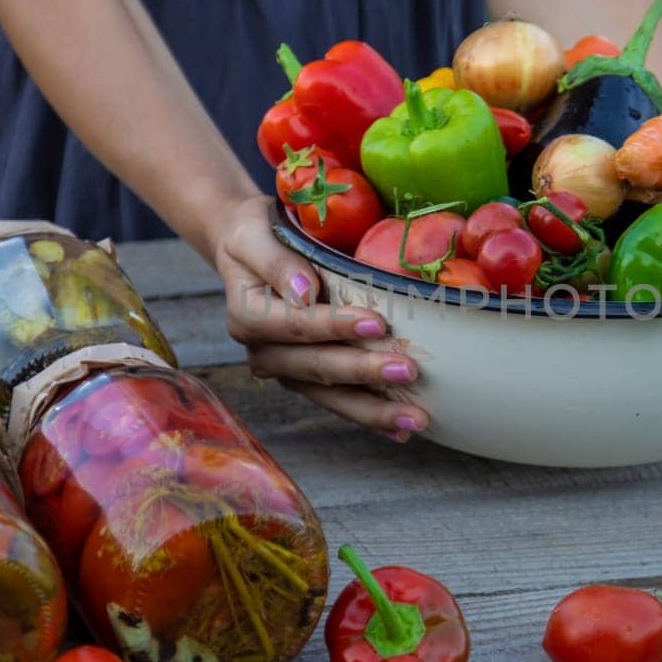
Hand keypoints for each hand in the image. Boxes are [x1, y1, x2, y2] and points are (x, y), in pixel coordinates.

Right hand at [214, 196, 429, 439]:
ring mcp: (286, 370)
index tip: (376, 322)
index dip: (334, 326)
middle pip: (316, 367)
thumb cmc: (257, 232)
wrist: (248, 246)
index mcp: (247, 316)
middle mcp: (263, 351)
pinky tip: (401, 429)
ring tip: (414, 418)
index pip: (296, 325)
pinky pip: (338, 401)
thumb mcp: (254, 233)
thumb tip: (305, 291)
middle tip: (408, 369)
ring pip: (330, 396)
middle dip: (364, 371)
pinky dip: (369, 416)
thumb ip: (276, 262)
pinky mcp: (306, 379)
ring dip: (373, 410)